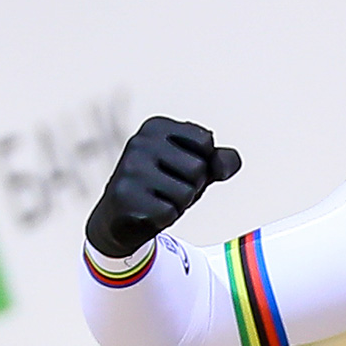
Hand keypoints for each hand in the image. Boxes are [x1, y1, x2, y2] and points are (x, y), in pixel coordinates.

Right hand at [86, 116, 241, 257]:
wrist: (119, 218)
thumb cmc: (162, 186)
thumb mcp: (194, 167)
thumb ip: (220, 160)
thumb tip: (226, 163)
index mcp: (156, 127)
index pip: (205, 141)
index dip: (202, 162)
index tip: (178, 167)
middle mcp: (140, 142)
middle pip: (198, 168)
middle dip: (192, 185)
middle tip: (168, 188)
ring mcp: (131, 169)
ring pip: (187, 192)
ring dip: (179, 203)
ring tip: (158, 199)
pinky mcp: (126, 198)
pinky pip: (170, 212)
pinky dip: (165, 217)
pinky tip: (147, 212)